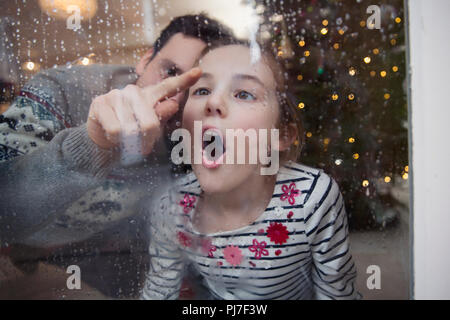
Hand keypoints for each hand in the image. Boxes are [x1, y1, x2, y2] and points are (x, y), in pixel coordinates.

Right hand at [87, 67, 201, 155]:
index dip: (184, 80)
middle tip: (143, 148)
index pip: (168, 87)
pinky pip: (115, 130)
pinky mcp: (100, 103)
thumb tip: (173, 104)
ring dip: (129, 142)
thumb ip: (160, 116)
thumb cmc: (130, 133)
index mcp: (149, 96)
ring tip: (125, 140)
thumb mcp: (148, 127)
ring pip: (131, 128)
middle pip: (149, 121)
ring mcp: (116, 95)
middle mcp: (134, 91)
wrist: (102, 139)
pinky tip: (113, 136)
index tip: (199, 72)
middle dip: (146, 140)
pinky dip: (116, 140)